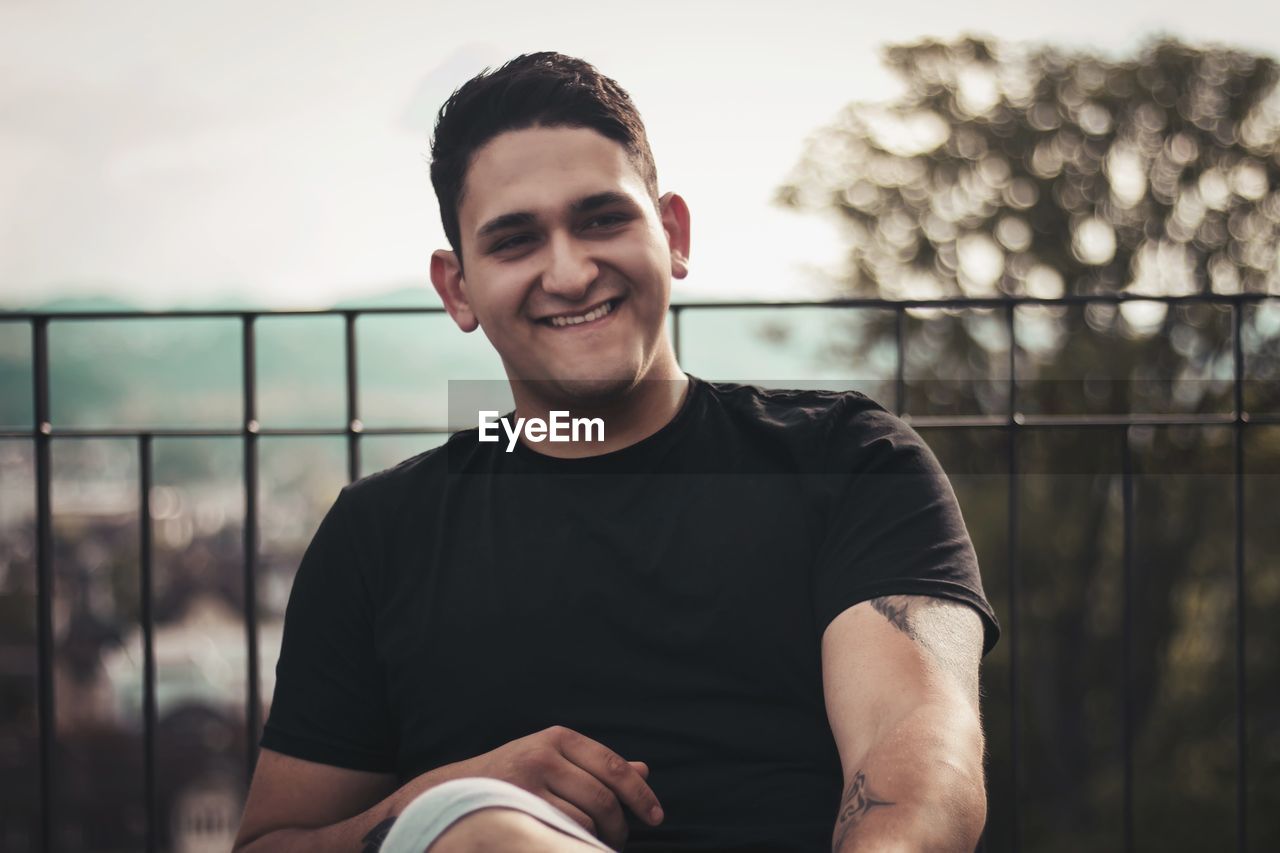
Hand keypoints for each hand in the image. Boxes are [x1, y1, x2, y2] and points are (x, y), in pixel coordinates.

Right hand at [459, 725, 663, 849]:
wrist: (454, 793)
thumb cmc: (513, 776)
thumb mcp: (554, 760)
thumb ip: (597, 766)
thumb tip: (644, 770)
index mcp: (558, 738)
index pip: (613, 766)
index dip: (639, 794)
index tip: (655, 816)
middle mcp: (544, 756)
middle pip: (602, 797)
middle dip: (619, 824)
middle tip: (620, 839)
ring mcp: (528, 784)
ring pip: (584, 820)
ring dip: (598, 839)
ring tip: (597, 844)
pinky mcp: (517, 810)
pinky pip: (562, 833)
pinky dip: (576, 842)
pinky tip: (576, 844)